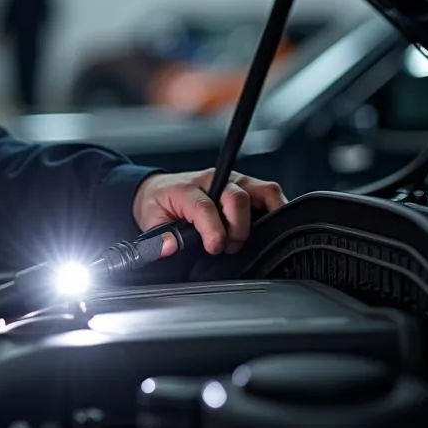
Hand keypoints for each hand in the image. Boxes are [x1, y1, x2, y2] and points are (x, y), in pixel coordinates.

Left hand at [132, 169, 286, 257]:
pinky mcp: (248, 185)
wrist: (160, 189)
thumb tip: (169, 248)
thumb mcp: (150, 220)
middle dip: (237, 229)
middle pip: (237, 198)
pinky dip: (277, 209)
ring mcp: (234, 180)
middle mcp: (214, 179)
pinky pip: (271, 193)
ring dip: (264, 217)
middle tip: (227, 247)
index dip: (214, 231)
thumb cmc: (160, 204)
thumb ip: (158, 237)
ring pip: (263, 191)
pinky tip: (270, 227)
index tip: (214, 247)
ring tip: (249, 238)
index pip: (206, 206)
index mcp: (187, 188)